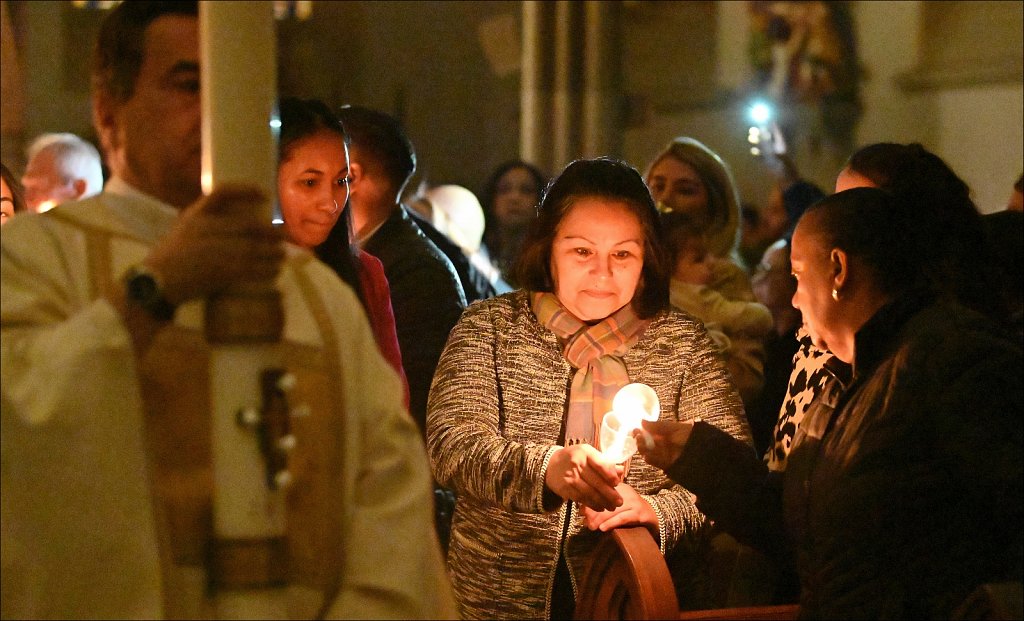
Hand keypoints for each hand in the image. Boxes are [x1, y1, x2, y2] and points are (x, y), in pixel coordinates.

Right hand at [145, 184, 284, 303]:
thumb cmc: (171, 259)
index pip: (222, 193)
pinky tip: (274, 272)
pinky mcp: (220, 270)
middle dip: (269, 232)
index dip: (246, 190)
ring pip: (254, 248)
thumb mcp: (185, 231)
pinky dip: (266, 270)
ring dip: (272, 253)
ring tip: (281, 256)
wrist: (154, 282)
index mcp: (195, 215)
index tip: (265, 194)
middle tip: (282, 237)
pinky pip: (251, 268)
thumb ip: (209, 225)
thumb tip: (244, 227)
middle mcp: (206, 228)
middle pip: (248, 225)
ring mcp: (214, 249)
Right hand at [545, 443, 623, 512]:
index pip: (600, 464)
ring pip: (590, 493)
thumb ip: (605, 462)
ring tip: (612, 507)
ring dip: (602, 502)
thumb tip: (621, 471)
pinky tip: (600, 507)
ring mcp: (570, 477)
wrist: (551, 465)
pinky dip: (592, 505)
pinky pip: (582, 498)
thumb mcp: (589, 454)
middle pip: (596, 482)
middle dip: (610, 494)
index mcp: (585, 452)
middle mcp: (577, 464)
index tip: (617, 483)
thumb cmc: (575, 458)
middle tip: (619, 502)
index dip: (610, 475)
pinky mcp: (565, 489)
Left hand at [582, 482, 657, 531]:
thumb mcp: (618, 504)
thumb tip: (582, 511)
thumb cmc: (632, 511)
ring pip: (613, 510)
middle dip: (593, 511)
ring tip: (590, 526)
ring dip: (600, 519)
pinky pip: (623, 518)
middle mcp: (627, 493)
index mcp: (620, 488)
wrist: (657, 516)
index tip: (580, 509)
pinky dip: (612, 523)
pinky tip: (603, 528)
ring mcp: (634, 503)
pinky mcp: (639, 514)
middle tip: (584, 520)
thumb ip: (602, 505)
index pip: (602, 490)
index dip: (589, 500)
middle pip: (606, 500)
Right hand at [634, 419, 693, 470]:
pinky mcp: (666, 464)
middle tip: (637, 436)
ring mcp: (663, 454)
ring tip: (640, 443)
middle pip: (646, 443)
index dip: (640, 431)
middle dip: (639, 440)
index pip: (647, 432)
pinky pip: (655, 462)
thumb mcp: (675, 428)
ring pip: (648, 452)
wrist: (705, 450)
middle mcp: (661, 444)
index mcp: (663, 434)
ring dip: (642, 449)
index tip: (635, 429)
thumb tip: (641, 421)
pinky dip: (649, 459)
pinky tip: (647, 455)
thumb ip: (659, 426)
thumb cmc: (691, 435)